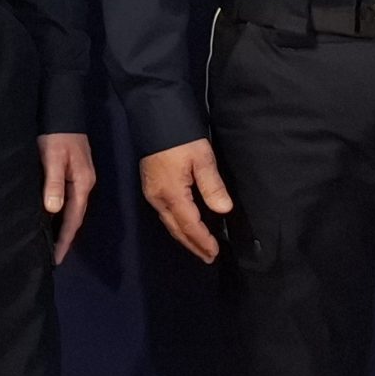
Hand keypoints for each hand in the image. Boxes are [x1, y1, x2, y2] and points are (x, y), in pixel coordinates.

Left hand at [39, 132, 95, 263]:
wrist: (63, 113)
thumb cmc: (57, 137)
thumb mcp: (53, 159)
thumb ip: (54, 183)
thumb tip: (53, 210)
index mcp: (82, 184)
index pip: (73, 219)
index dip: (64, 239)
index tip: (55, 258)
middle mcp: (84, 185)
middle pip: (75, 217)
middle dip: (64, 238)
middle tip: (51, 257)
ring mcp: (80, 180)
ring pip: (71, 210)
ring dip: (62, 227)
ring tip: (50, 243)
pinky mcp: (73, 174)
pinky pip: (68, 200)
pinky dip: (60, 214)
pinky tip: (52, 218)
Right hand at [138, 139, 232, 264]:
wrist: (154, 118)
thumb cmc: (181, 137)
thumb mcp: (202, 158)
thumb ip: (212, 186)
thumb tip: (224, 211)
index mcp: (171, 194)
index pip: (189, 225)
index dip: (202, 241)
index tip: (214, 253)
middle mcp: (158, 199)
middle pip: (177, 229)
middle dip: (193, 245)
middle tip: (208, 257)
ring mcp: (152, 193)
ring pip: (169, 223)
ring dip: (185, 237)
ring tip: (200, 247)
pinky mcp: (151, 187)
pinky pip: (165, 214)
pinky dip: (178, 225)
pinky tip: (186, 226)